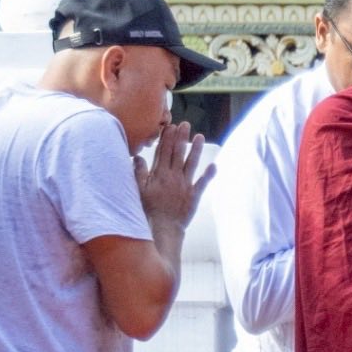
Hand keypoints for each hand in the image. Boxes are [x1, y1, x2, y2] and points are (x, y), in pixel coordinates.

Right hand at [135, 120, 212, 234]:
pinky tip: (214, 165)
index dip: (168, 138)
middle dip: (181, 137)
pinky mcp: (194, 195)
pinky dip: (209, 174)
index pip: (164, 151)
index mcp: (160, 173)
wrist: (163, 227)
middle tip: (186, 124)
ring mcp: (185, 185)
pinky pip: (203, 183)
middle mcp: (173, 176)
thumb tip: (137, 157)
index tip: (171, 126)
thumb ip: (139, 172)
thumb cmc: (149, 209)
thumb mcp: (139, 189)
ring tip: (199, 137)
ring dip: (195, 149)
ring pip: (191, 163)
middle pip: (178, 153)